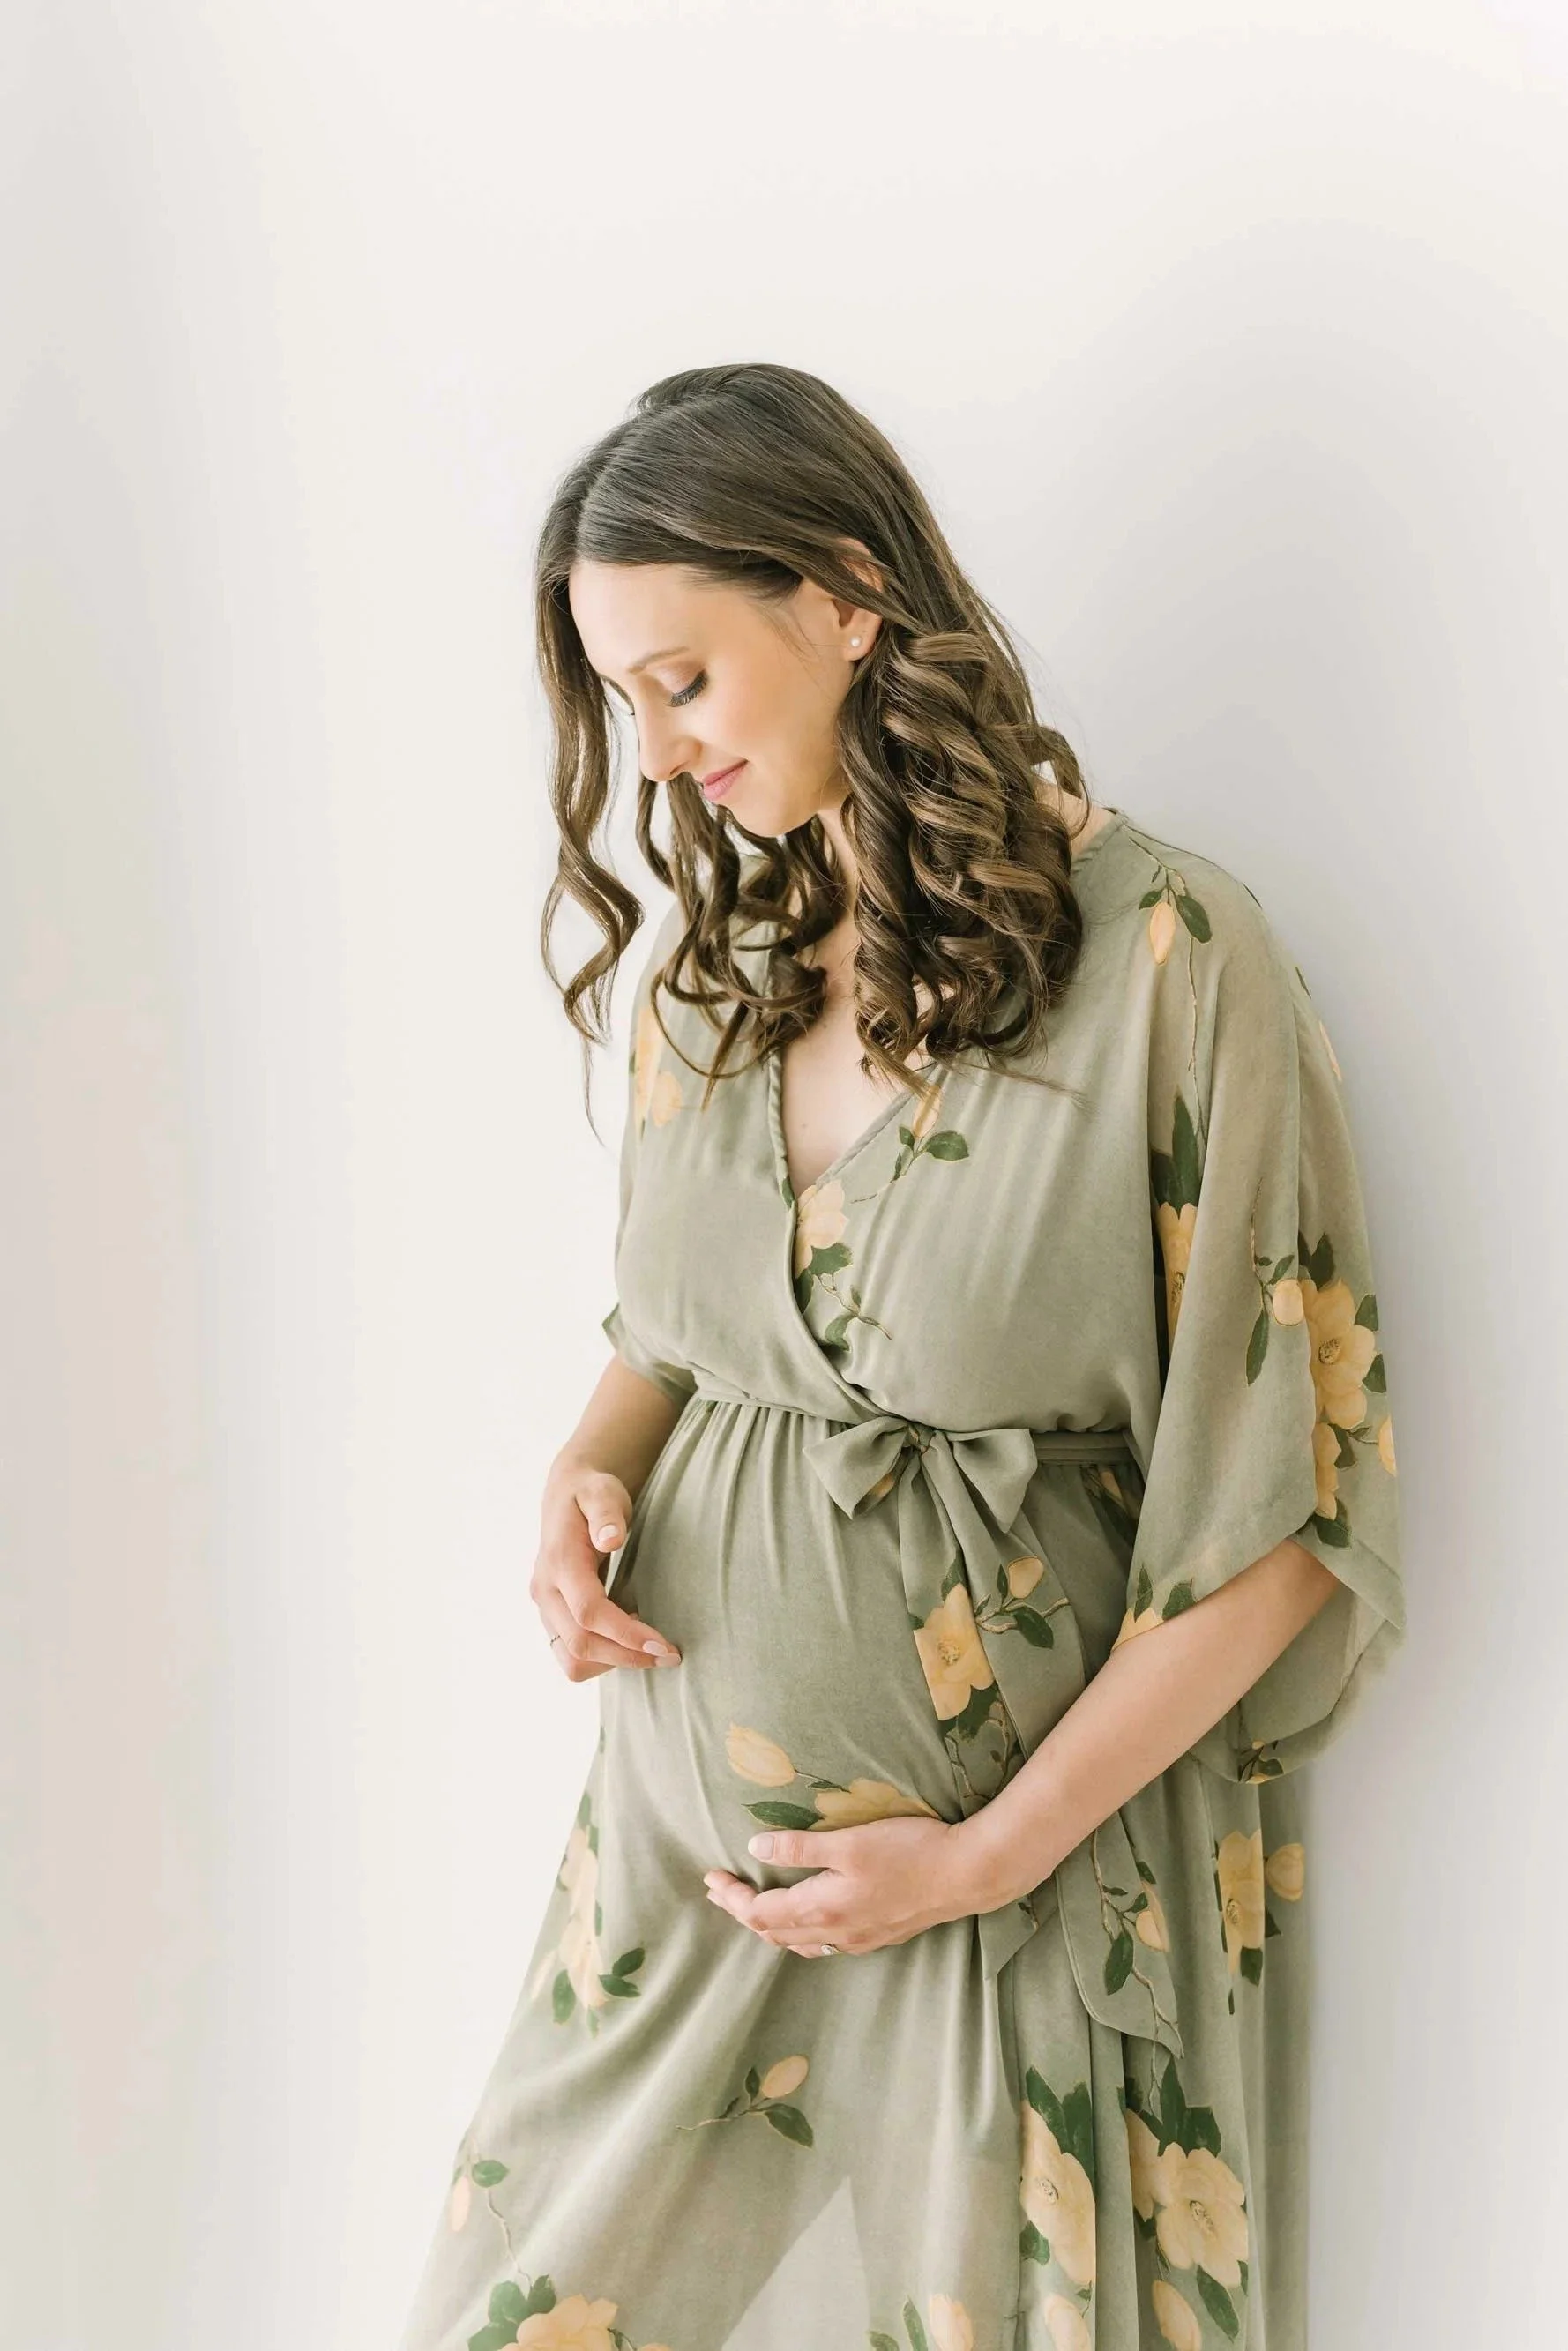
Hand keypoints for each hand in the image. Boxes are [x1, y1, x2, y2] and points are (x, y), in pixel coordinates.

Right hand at [530, 1455, 681, 1679]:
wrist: (567, 1495)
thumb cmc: (592, 1492)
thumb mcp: (602, 1491)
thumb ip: (607, 1512)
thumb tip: (610, 1540)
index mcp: (559, 1562)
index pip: (589, 1613)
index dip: (626, 1635)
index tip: (664, 1645)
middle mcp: (545, 1590)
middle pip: (580, 1645)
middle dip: (628, 1657)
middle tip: (671, 1655)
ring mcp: (545, 1607)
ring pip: (572, 1659)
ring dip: (614, 1663)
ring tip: (650, 1647)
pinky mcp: (552, 1617)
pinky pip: (571, 1655)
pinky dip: (602, 1658)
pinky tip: (629, 1639)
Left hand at [702, 1815, 980, 1956]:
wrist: (965, 1875)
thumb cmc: (908, 1851)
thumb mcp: (849, 1842)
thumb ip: (800, 1849)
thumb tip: (754, 1850)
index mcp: (821, 1910)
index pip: (759, 1913)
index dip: (730, 1897)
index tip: (710, 1877)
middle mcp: (834, 1934)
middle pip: (773, 1932)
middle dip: (742, 1912)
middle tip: (720, 1890)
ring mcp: (856, 1940)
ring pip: (798, 1943)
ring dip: (769, 1925)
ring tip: (751, 1907)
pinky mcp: (875, 1936)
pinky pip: (822, 1944)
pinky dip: (798, 1932)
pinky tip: (804, 1919)